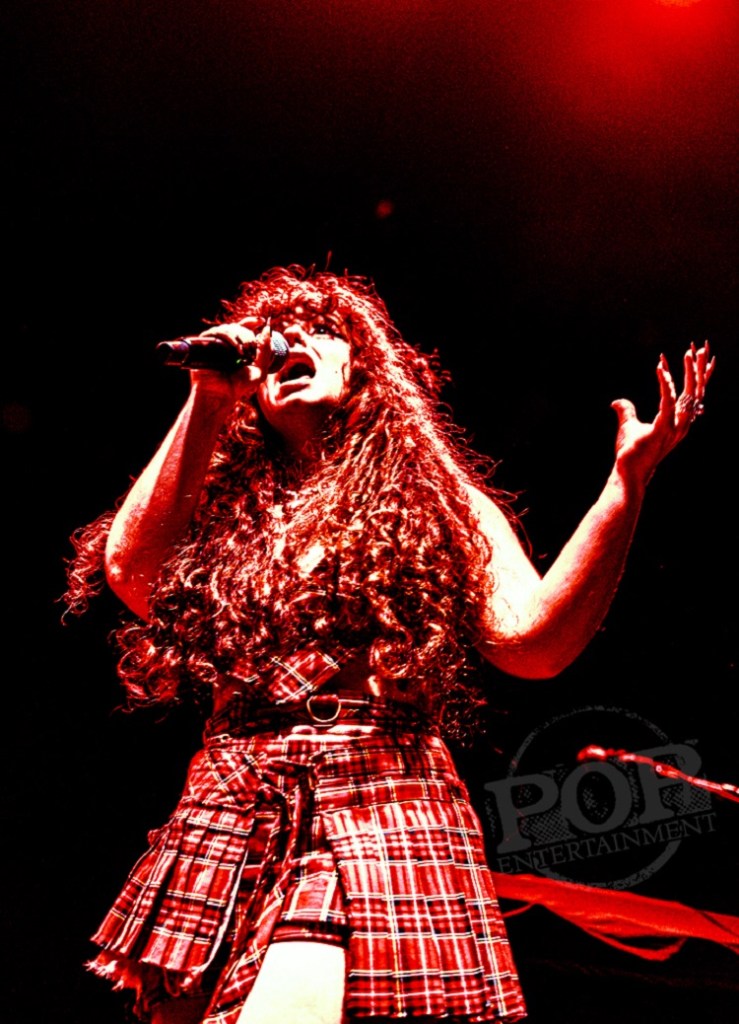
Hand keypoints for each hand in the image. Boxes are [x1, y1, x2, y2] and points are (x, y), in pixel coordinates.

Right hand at [189, 318, 274, 404]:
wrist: (221, 395)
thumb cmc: (239, 386)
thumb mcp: (260, 371)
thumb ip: (266, 352)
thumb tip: (268, 331)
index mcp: (239, 347)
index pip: (245, 328)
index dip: (253, 322)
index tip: (262, 321)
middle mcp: (227, 343)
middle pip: (238, 327)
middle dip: (247, 334)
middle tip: (251, 347)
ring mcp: (215, 343)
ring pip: (227, 328)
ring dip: (238, 336)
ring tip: (243, 351)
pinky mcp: (204, 345)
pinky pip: (215, 332)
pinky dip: (226, 336)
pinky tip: (234, 346)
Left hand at [611, 342, 714, 489]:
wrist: (628, 473)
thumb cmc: (631, 453)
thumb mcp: (628, 425)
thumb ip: (626, 410)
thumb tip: (616, 401)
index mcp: (677, 422)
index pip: (691, 394)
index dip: (693, 374)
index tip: (690, 354)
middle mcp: (681, 424)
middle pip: (696, 392)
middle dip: (699, 369)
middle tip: (699, 348)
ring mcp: (674, 428)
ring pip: (688, 395)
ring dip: (689, 373)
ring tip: (688, 353)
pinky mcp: (662, 430)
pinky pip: (666, 403)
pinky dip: (665, 384)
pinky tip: (660, 368)